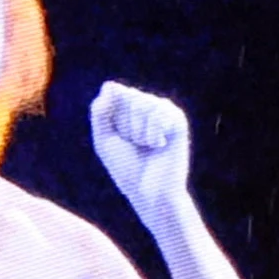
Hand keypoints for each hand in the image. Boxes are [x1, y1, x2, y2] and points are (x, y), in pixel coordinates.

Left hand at [86, 82, 196, 234]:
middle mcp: (149, 104)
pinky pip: (157, 115)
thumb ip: (100, 111)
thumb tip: (110, 86)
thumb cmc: (126, 167)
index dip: (110, 117)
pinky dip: (152, 135)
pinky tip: (160, 146)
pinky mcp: (178, 121)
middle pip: (126, 96)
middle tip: (135, 144)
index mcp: (130, 106)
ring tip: (147, 146)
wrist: (149, 192)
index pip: (112, 91)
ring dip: (138, 131)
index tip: (119, 137)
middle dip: (124, 124)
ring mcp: (165, 111)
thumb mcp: (104, 138)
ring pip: (140, 104)